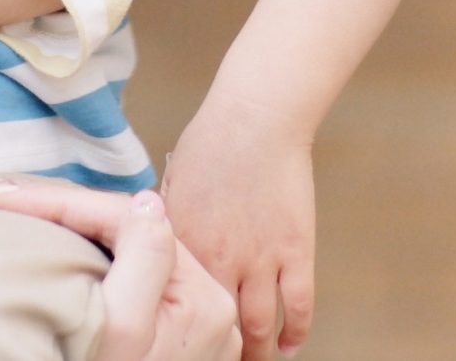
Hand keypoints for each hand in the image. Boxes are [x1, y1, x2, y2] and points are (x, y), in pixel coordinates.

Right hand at [0, 180, 239, 360]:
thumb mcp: (122, 331)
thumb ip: (142, 259)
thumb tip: (145, 202)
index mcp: (205, 300)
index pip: (129, 222)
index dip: (62, 203)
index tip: (2, 196)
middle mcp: (214, 310)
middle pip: (133, 235)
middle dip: (69, 212)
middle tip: (8, 199)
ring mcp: (197, 326)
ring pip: (133, 253)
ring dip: (81, 232)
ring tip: (29, 213)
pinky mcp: (177, 338)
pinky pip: (136, 280)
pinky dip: (98, 260)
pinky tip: (62, 246)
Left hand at [163, 104, 315, 358]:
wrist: (255, 118)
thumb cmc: (210, 141)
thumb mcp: (172, 186)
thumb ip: (168, 225)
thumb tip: (156, 244)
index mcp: (181, 245)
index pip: (175, 303)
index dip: (176, 326)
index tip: (176, 337)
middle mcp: (218, 260)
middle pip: (217, 324)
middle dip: (218, 349)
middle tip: (216, 357)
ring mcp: (260, 259)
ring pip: (259, 326)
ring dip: (256, 351)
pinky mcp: (296, 252)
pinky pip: (299, 306)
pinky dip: (296, 332)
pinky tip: (290, 345)